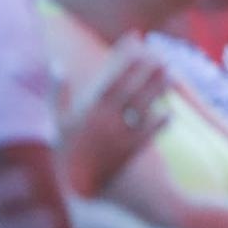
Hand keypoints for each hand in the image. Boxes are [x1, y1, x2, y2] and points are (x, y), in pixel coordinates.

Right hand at [59, 37, 169, 195]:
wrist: (80, 189)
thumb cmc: (71, 151)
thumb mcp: (58, 125)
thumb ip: (58, 96)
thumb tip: (57, 65)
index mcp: (79, 115)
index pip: (104, 80)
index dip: (120, 57)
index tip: (134, 38)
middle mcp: (96, 124)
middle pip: (125, 90)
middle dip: (142, 70)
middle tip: (160, 53)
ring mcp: (112, 139)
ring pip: (138, 108)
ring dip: (155, 88)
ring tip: (169, 72)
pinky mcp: (126, 155)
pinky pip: (147, 135)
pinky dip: (158, 123)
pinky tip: (169, 113)